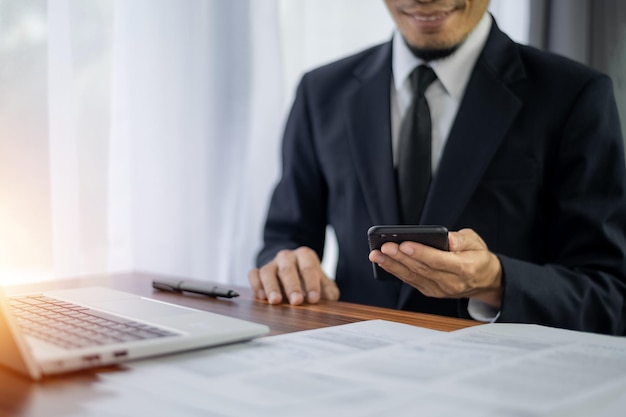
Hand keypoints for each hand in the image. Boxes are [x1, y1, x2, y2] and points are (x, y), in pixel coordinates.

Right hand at [248, 247, 339, 304]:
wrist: (291, 270)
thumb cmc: (308, 278)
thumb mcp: (322, 282)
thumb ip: (328, 289)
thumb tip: (330, 297)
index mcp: (305, 255)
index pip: (308, 267)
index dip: (312, 283)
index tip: (314, 299)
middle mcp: (286, 256)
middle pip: (287, 269)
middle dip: (292, 286)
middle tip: (296, 301)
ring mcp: (271, 263)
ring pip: (267, 271)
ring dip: (271, 286)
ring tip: (275, 301)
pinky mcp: (258, 271)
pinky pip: (253, 274)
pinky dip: (256, 284)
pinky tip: (261, 297)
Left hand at [368, 228, 502, 307]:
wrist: (485, 280)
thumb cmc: (478, 257)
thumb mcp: (476, 242)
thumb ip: (461, 240)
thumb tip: (445, 239)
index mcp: (464, 268)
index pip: (438, 261)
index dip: (420, 253)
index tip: (404, 244)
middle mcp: (451, 282)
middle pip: (422, 269)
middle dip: (400, 257)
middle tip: (384, 247)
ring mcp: (439, 290)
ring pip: (413, 277)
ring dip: (393, 265)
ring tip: (377, 254)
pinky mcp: (431, 292)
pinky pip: (411, 281)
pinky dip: (396, 271)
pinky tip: (384, 262)